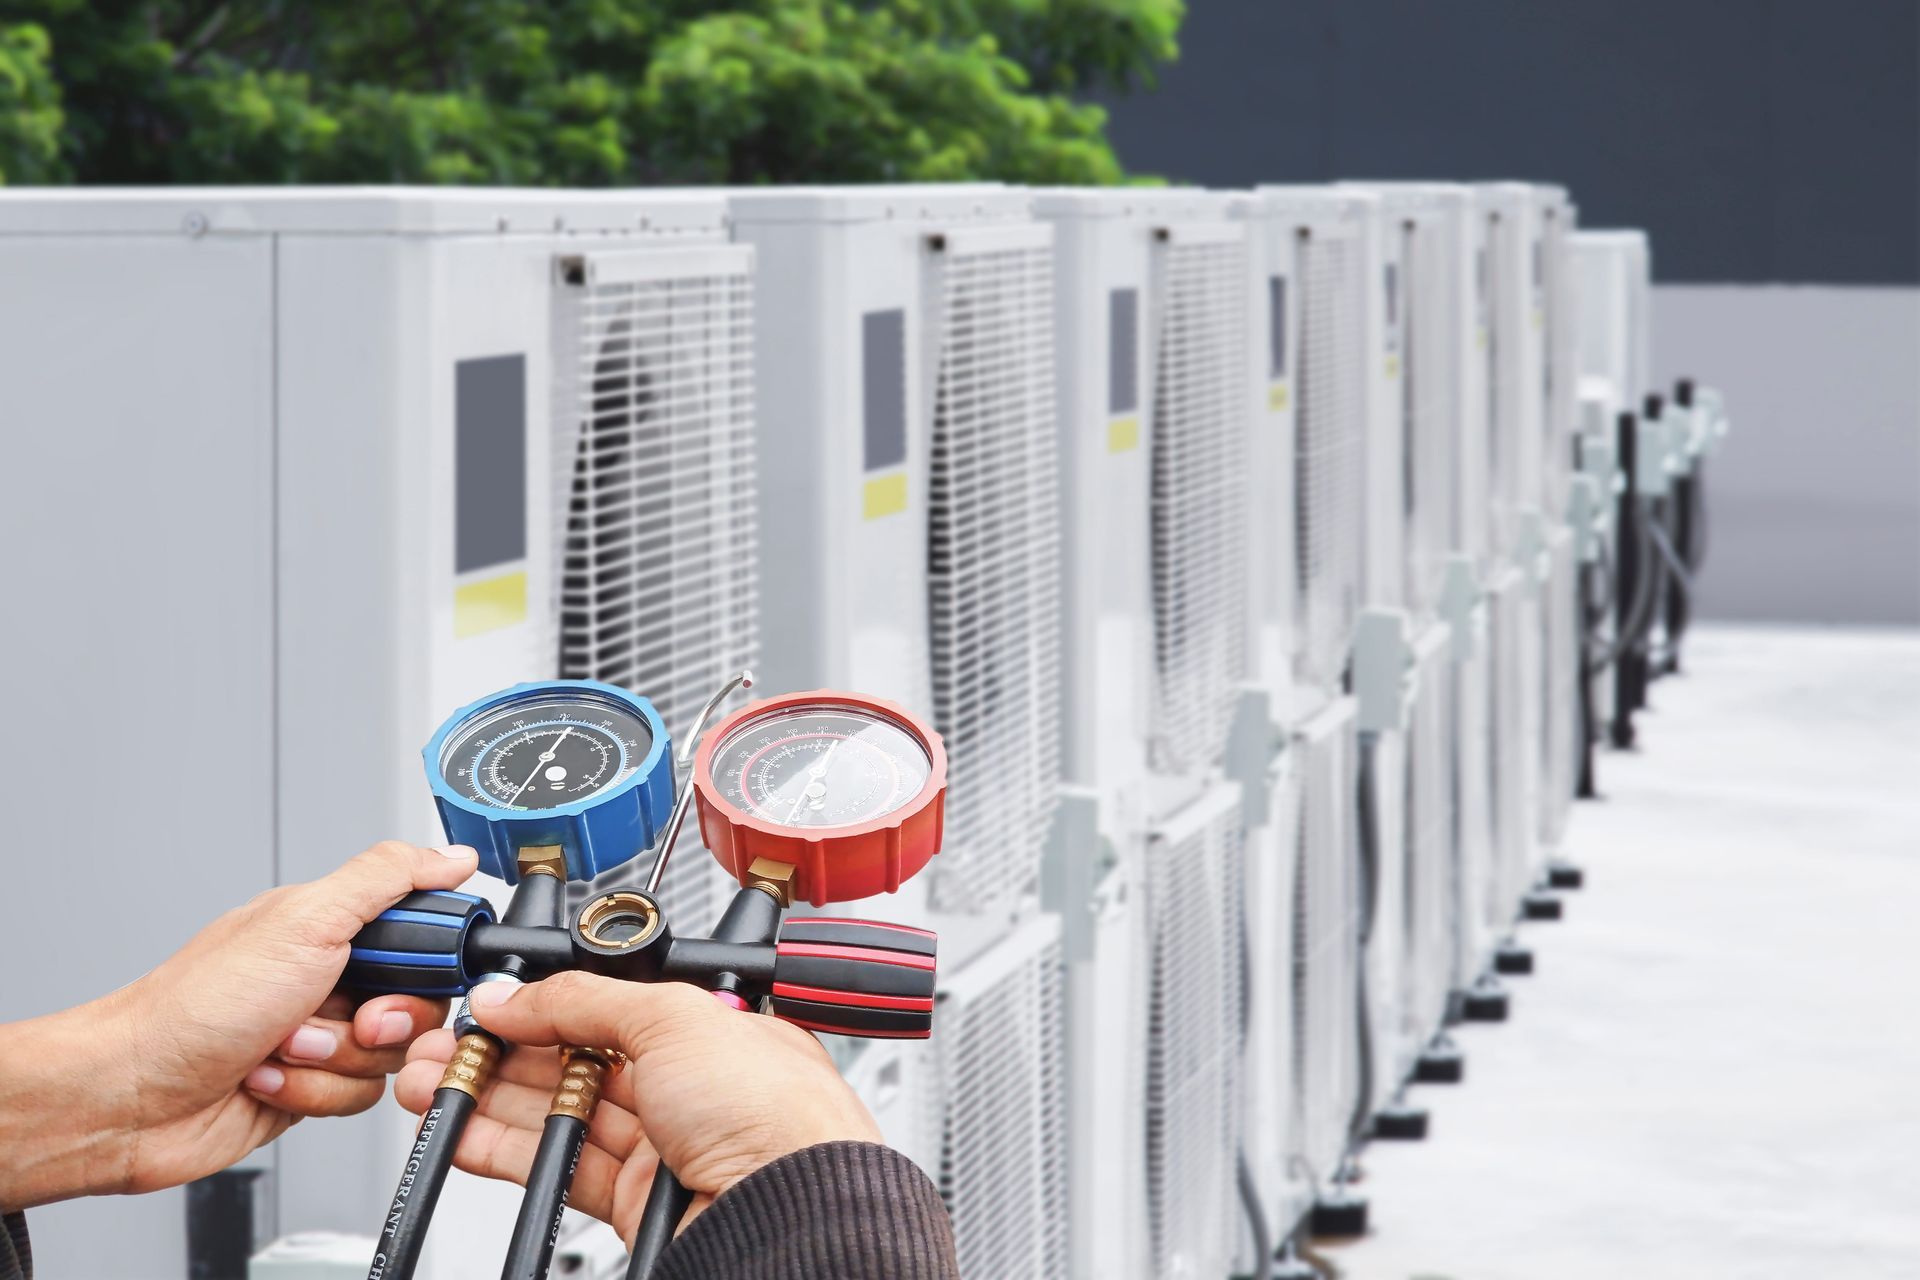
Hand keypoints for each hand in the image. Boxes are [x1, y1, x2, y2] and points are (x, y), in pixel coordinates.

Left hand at [0, 841, 479, 1210]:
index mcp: (330, 926)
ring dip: (334, 1059)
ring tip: (281, 1048)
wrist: (131, 1096)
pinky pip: (359, 1097)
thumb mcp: (304, 921)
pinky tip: (267, 1077)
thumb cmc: (195, 1006)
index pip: (424, 933)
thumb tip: (451, 855)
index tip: (401, 973)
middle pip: (418, 1001)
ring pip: (389, 1055)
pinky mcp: (309, 1086)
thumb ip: (386, 879)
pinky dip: (314, 1092)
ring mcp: (318, 1034)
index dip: (428, 961)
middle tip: (343, 1016)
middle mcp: (328, 977)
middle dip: (380, 1020)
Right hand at [395, 971, 881, 1239]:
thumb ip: (587, 1000)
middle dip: (505, 1050)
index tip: (493, 1004)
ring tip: (430, 1080)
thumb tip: (519, 995)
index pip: (612, 1008)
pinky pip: (557, 1166)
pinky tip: (464, 1129)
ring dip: (490, 1096)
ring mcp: (662, 1146)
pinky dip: (504, 1148)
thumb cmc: (775, 1114)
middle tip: (445, 1043)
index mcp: (712, 1030)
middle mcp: (689, 1086)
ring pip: (559, 1113)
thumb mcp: (675, 1018)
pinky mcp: (634, 1200)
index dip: (549, 1005)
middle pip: (577, 1061)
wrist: (788, 1213)